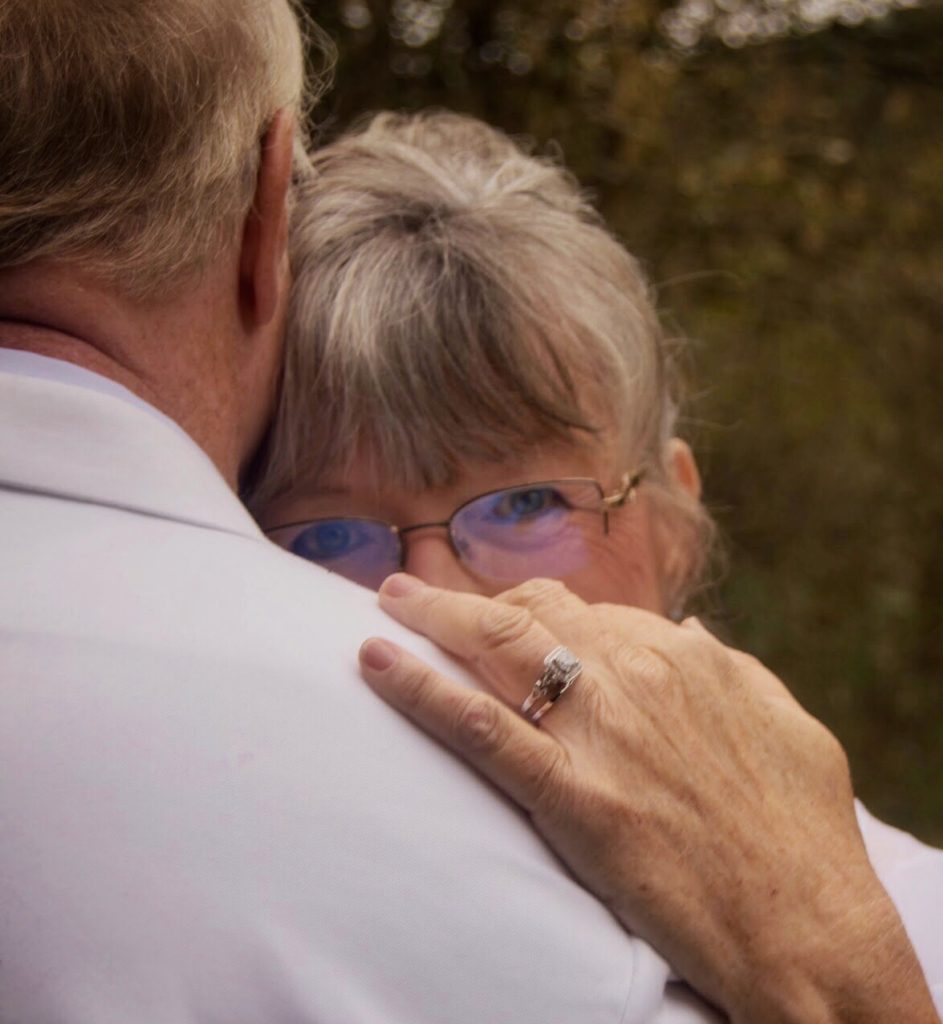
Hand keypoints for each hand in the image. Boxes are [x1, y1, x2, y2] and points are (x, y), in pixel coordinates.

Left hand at [359, 574, 938, 1023]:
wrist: (807, 925)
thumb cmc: (803, 827)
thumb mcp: (783, 722)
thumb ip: (730, 667)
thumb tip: (690, 630)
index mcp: (681, 654)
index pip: (581, 610)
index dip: (529, 611)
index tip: (497, 617)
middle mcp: (633, 675)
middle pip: (526, 613)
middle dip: (464, 600)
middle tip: (412, 593)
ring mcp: (598, 733)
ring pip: (495, 649)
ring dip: (430, 619)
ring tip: (385, 604)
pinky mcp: (572, 796)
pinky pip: (479, 728)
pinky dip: (420, 690)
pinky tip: (376, 663)